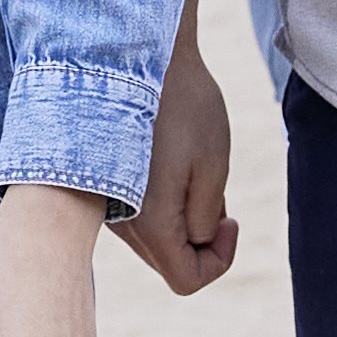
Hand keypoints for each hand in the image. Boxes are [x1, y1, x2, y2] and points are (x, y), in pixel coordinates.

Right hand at [111, 41, 242, 294]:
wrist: (132, 56)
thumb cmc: (182, 106)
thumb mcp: (212, 165)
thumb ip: (206, 217)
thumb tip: (200, 241)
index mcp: (151, 225)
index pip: (187, 280)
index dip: (220, 260)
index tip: (232, 218)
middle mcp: (120, 224)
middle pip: (170, 262)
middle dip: (203, 238)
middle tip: (216, 191)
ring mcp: (107, 206)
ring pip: (155, 240)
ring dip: (184, 218)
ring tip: (194, 168)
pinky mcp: (104, 186)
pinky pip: (139, 215)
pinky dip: (165, 202)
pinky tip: (172, 160)